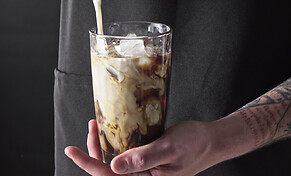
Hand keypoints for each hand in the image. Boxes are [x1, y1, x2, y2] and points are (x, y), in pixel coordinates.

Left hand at [65, 119, 216, 175]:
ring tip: (98, 125)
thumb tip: (113, 167)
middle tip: (91, 126)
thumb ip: (141, 159)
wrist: (212, 140)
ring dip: (105, 144)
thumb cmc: (195, 144)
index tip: (73, 150)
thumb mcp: (168, 149)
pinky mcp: (148, 161)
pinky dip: (117, 142)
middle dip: (94, 150)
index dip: (88, 163)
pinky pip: (127, 155)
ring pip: (115, 161)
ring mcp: (145, 170)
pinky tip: (115, 130)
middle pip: (108, 169)